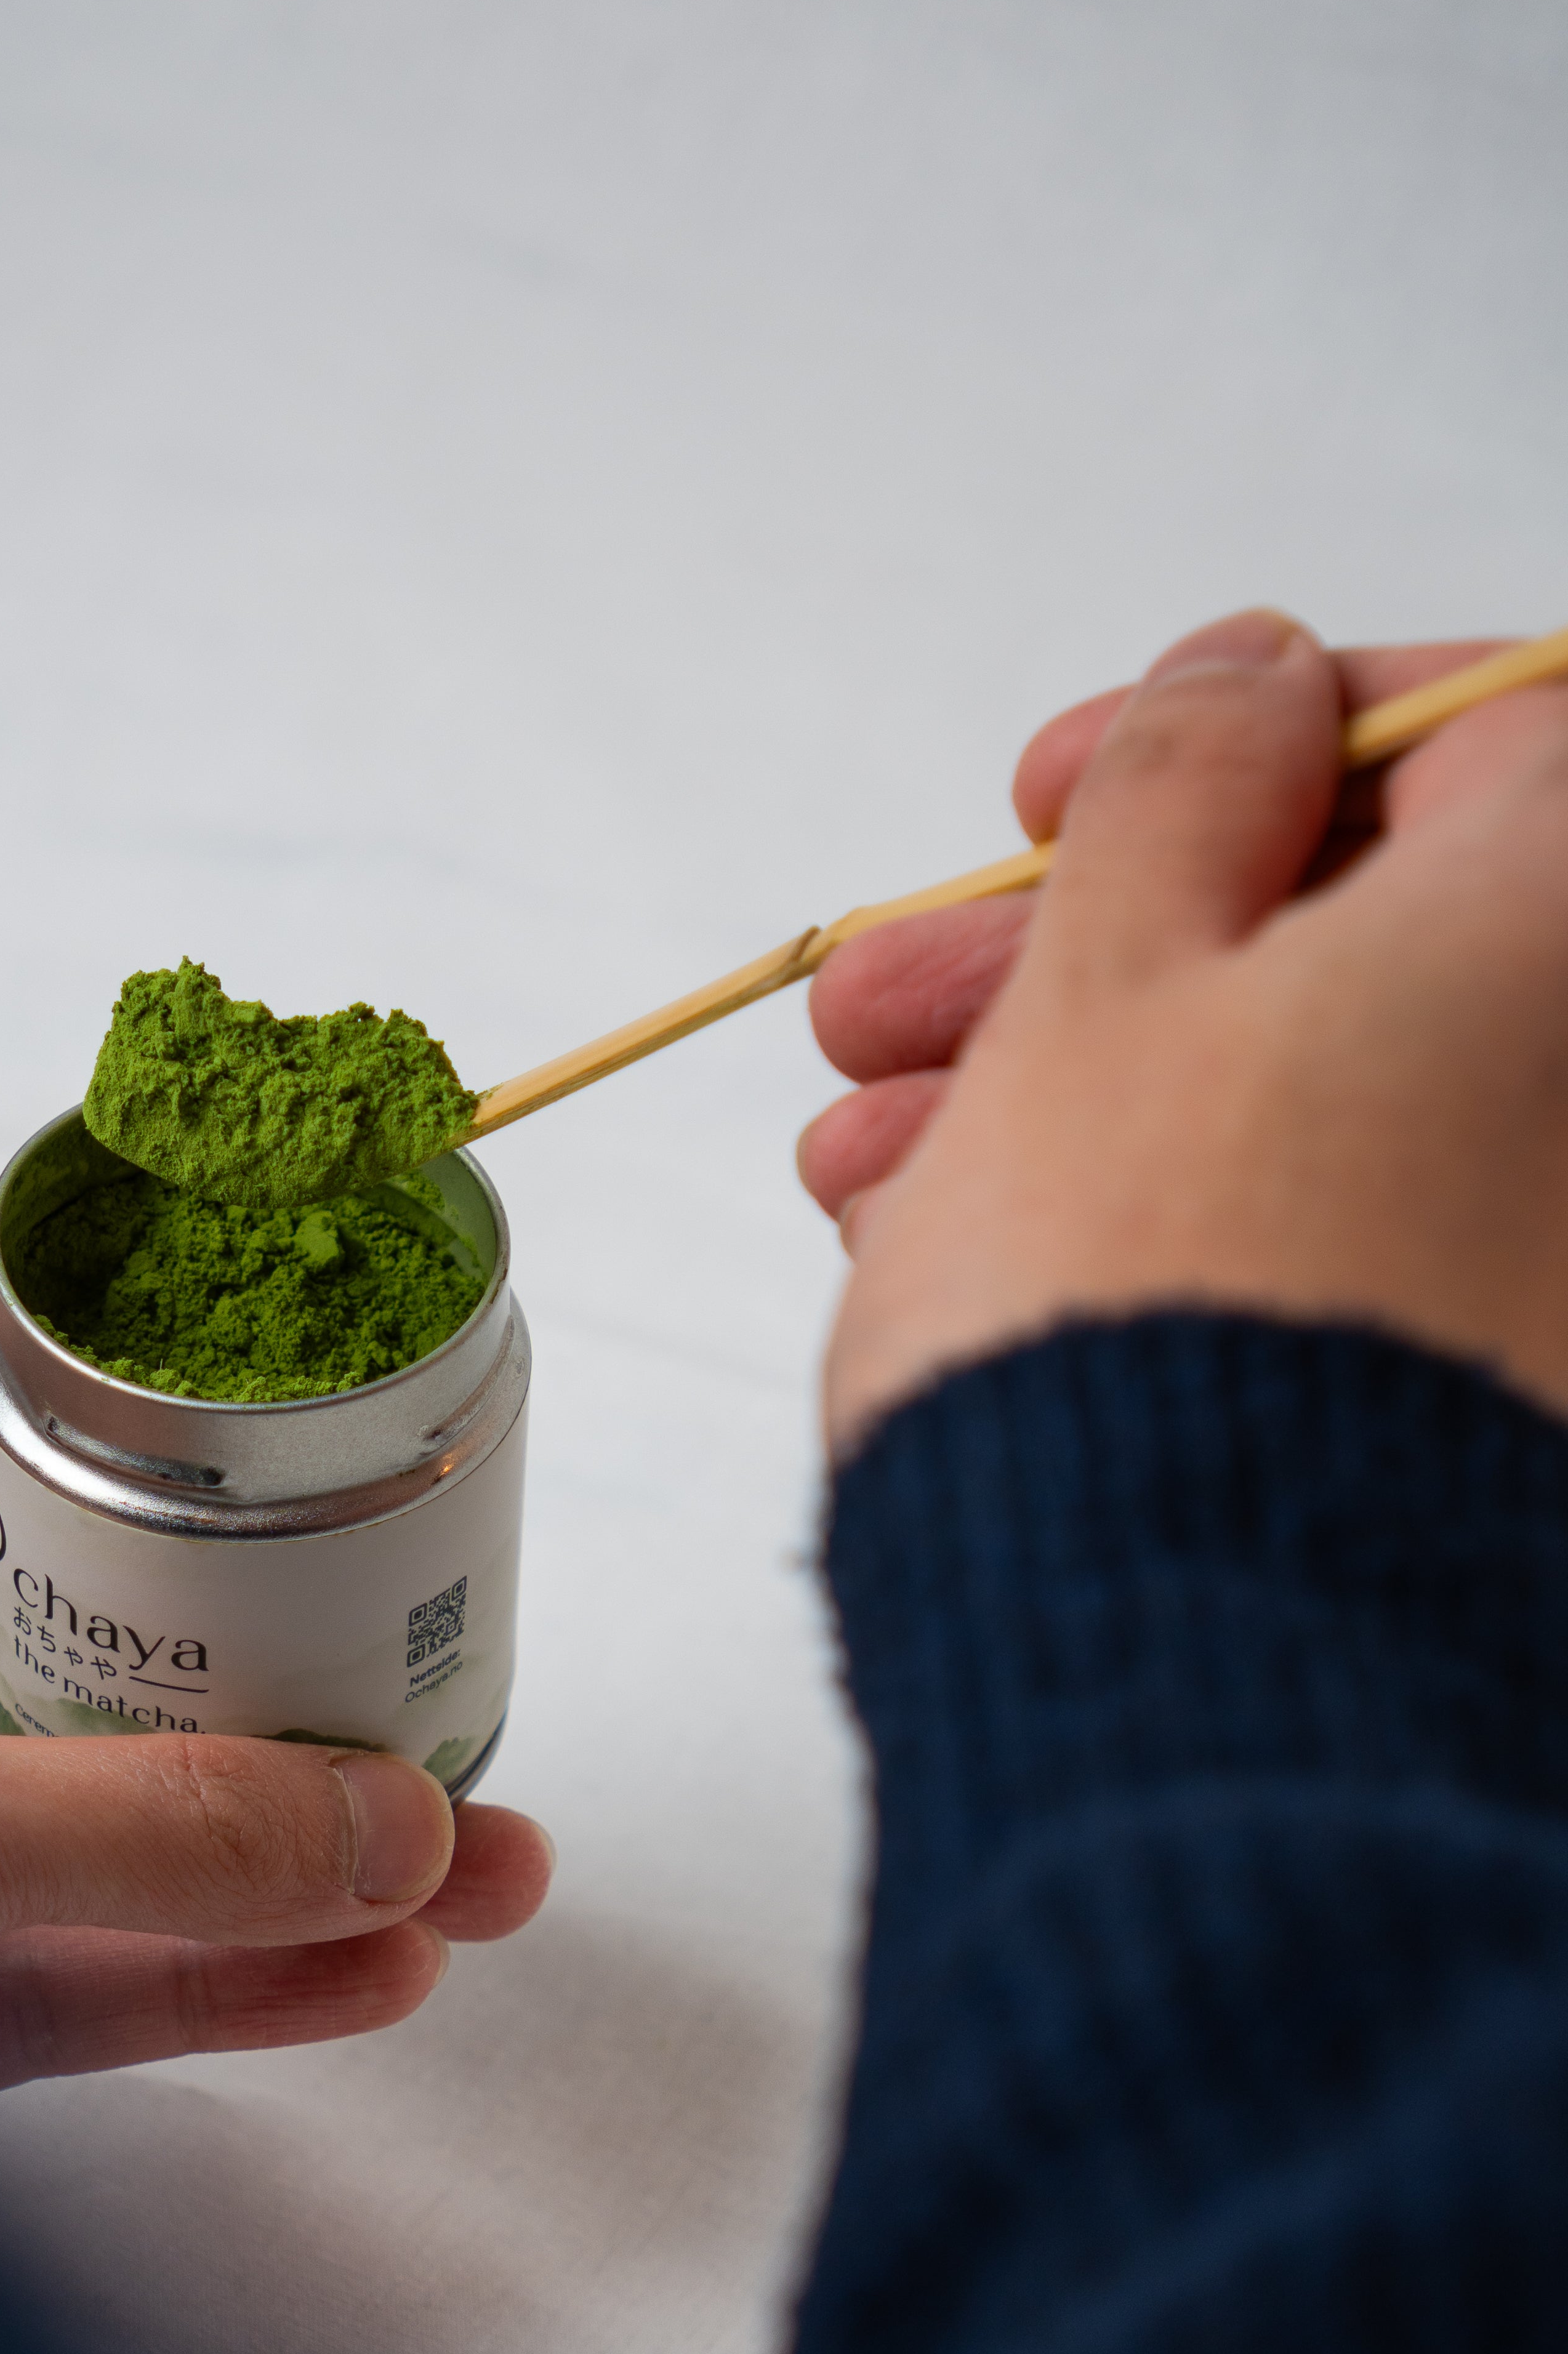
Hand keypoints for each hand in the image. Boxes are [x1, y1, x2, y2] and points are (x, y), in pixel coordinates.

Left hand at [0, 1274, 550, 2131]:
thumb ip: (150, 1821)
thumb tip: (401, 1831)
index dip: (0, 1353)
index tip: (171, 1391)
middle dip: (210, 1652)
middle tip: (369, 1654)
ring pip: (49, 1821)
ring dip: (251, 1843)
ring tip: (453, 1859)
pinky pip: (43, 1972)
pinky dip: (193, 1970)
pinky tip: (366, 1970)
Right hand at [792, 612, 1567, 1448]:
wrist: (1189, 1674)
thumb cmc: (1145, 1312)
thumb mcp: (1109, 982)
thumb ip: (1178, 792)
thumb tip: (1243, 679)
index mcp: (1562, 937)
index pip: (1469, 731)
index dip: (1238, 732)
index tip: (1060, 788)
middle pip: (1344, 948)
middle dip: (1078, 954)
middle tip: (888, 999)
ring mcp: (1534, 1274)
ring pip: (1291, 1116)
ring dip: (1055, 1104)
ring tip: (857, 1163)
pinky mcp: (1459, 1413)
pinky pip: (1299, 1260)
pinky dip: (1138, 1233)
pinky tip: (943, 1259)